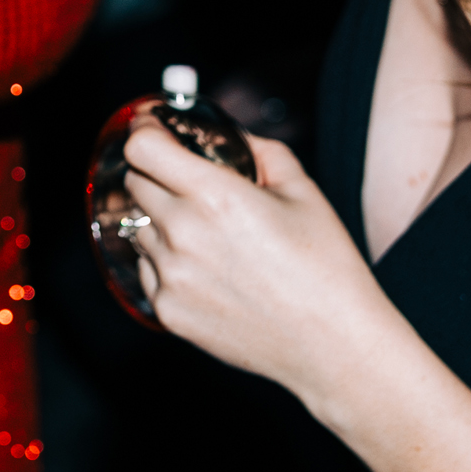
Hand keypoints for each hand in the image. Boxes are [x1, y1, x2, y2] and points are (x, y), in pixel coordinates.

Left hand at [123, 121, 391, 407]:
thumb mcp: (303, 192)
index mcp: (215, 196)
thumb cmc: (326, 268)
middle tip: (186, 180)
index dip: (145, 129)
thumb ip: (261, 151)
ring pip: (139, 226)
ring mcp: (171, 276)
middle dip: (156, 173)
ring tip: (207, 234)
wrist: (334, 346)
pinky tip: (207, 269)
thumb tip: (233, 137)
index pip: (143, 147)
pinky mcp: (168, 311)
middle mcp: (183, 234)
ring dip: (161, 219)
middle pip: (135, 183)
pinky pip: (147, 269)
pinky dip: (165, 261)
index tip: (150, 125)